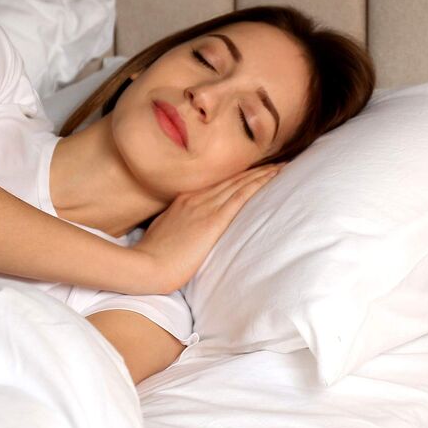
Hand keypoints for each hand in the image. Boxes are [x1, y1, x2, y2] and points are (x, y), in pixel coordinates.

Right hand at [128, 163, 281, 293]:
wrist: (145, 266)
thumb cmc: (153, 256)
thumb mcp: (165, 233)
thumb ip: (178, 224)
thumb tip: (187, 227)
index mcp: (184, 200)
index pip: (218, 184)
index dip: (237, 176)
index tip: (254, 170)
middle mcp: (196, 198)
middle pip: (232, 179)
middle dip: (255, 170)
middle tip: (277, 161)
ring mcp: (204, 207)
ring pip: (240, 183)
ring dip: (263, 173)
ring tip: (282, 166)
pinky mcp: (213, 220)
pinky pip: (241, 196)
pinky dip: (259, 184)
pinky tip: (273, 177)